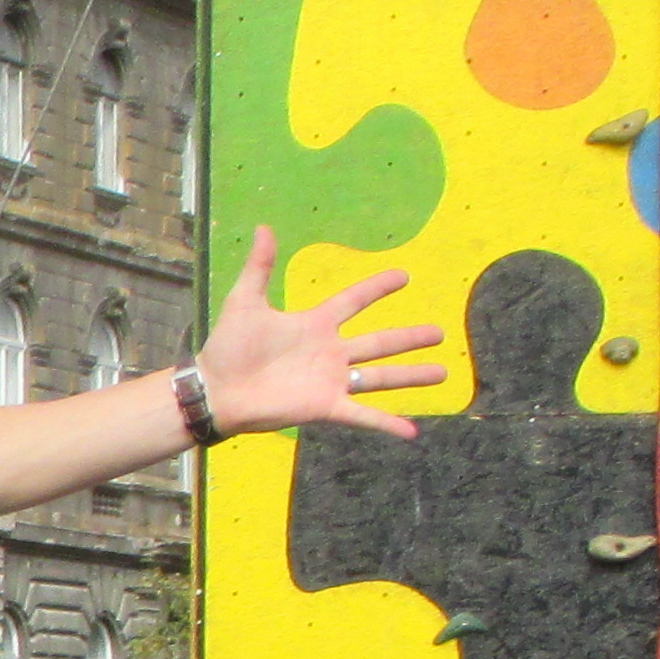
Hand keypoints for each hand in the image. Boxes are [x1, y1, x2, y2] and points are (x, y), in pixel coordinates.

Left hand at [194, 226, 444, 438]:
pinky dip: (387, 423)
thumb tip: (263, 227)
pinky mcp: (325, 406)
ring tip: (443, 373)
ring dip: (411, 376)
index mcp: (314, 324)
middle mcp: (329, 353)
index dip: (378, 288)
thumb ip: (259, 266)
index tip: (404, 276)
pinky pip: (362, 415)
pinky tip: (411, 431)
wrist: (216, 389)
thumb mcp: (245, 301)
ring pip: (380, 377)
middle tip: (440, 332)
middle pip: (379, 343)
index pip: (354, 301)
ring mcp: (330, 381)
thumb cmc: (228, 347)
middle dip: (409, 338)